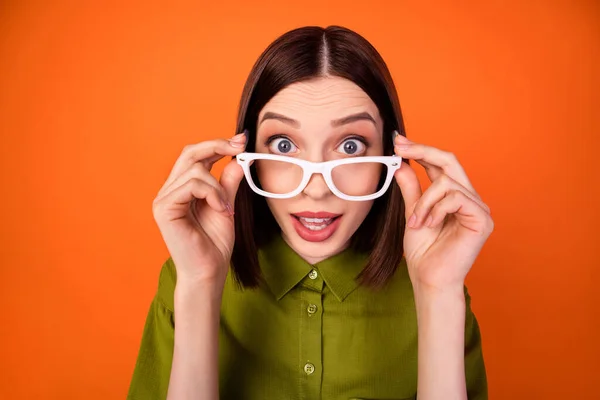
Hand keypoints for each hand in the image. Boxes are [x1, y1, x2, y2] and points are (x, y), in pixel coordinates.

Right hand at [152, 132, 246, 286]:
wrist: (209, 271)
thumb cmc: (215, 243)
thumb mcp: (227, 205)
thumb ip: (229, 182)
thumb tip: (238, 158)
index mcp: (182, 188)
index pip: (195, 155)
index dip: (217, 144)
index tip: (241, 140)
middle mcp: (169, 190)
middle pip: (190, 152)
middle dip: (217, 146)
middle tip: (240, 146)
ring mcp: (164, 199)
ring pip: (195, 170)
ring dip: (218, 186)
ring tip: (226, 208)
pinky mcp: (164, 208)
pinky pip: (191, 185)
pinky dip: (212, 193)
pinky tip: (220, 210)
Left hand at [393, 134, 493, 290]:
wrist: (429, 279)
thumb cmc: (423, 252)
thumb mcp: (412, 214)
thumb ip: (411, 189)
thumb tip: (401, 164)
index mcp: (453, 196)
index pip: (440, 164)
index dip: (420, 149)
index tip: (398, 141)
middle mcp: (469, 198)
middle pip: (450, 160)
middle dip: (423, 151)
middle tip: (400, 147)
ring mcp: (478, 208)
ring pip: (447, 182)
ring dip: (424, 201)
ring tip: (416, 222)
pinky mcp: (482, 219)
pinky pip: (456, 198)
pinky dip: (436, 209)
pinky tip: (429, 225)